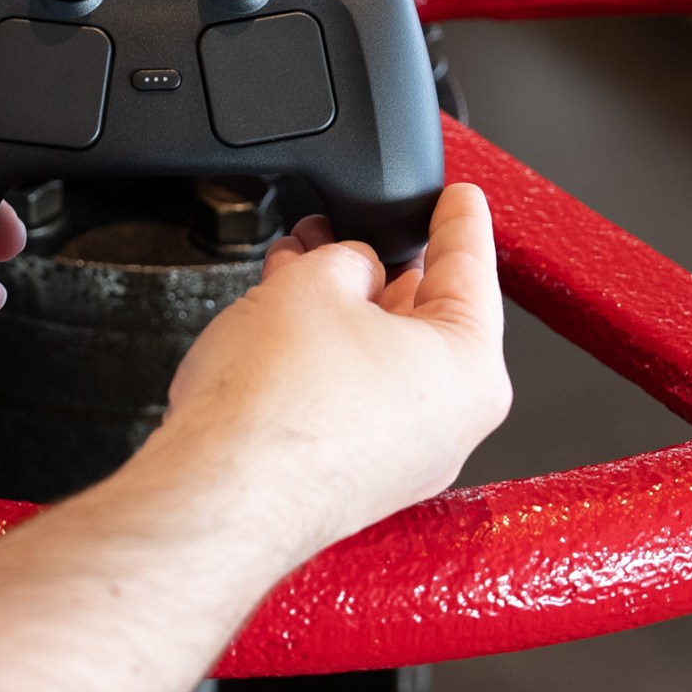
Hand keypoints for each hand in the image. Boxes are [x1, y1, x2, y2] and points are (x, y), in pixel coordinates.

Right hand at [154, 184, 510, 549]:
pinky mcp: (354, 476)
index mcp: (471, 369)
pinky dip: (327, 354)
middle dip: (376, 264)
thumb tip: (351, 272)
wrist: (219, 493)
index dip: (457, 219)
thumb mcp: (319, 282)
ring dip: (340, 307)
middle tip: (344, 226)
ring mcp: (402, 458)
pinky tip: (284, 322)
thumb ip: (350, 260)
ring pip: (382, 356)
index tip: (458, 197)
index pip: (472, 268)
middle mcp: (449, 423)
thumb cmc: (276, 405)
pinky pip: (355, 396)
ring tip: (295, 266)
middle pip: (424, 316)